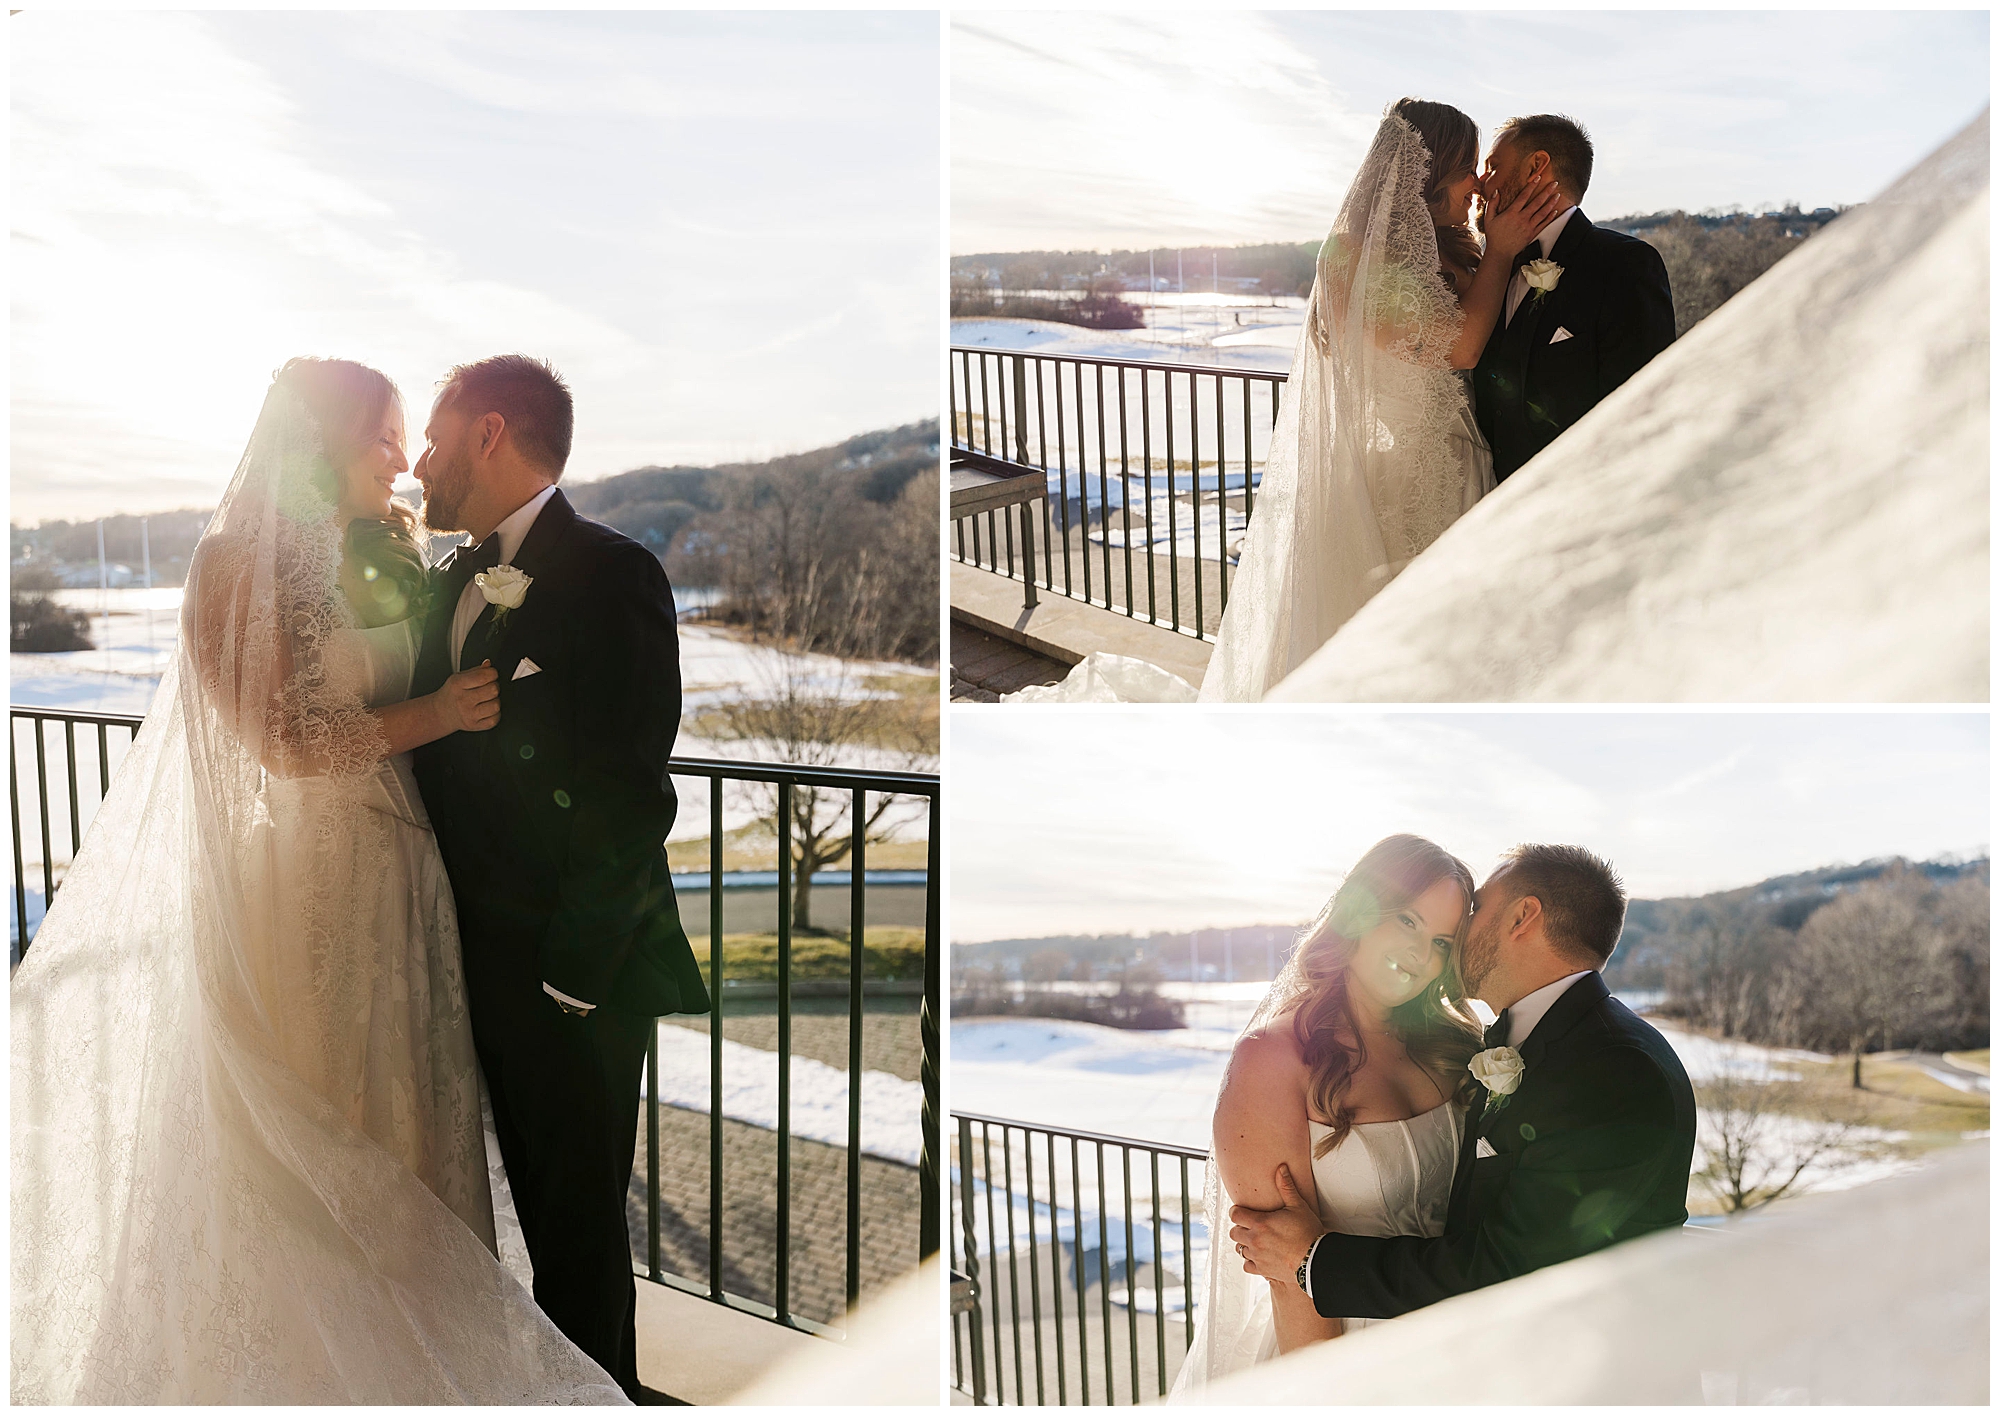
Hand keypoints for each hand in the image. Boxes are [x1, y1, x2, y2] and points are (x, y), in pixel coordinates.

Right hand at [434, 661, 499, 732]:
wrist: (441, 713)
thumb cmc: (452, 694)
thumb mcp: (458, 677)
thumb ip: (476, 670)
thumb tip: (488, 664)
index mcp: (458, 685)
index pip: (483, 676)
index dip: (492, 673)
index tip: (491, 674)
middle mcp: (463, 700)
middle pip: (493, 690)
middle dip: (494, 686)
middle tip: (488, 687)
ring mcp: (469, 715)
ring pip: (496, 705)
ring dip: (495, 701)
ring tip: (487, 699)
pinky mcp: (474, 726)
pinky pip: (495, 719)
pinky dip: (495, 714)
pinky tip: (486, 709)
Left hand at [1228, 1163, 1327, 1285]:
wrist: (1316, 1259)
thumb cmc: (1308, 1232)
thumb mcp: (1298, 1206)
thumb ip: (1286, 1187)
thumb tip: (1281, 1169)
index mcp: (1259, 1223)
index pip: (1234, 1214)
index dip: (1237, 1211)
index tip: (1244, 1211)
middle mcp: (1254, 1240)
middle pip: (1233, 1232)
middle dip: (1240, 1227)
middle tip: (1252, 1225)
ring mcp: (1257, 1256)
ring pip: (1239, 1249)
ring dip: (1245, 1243)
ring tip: (1257, 1240)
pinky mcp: (1263, 1270)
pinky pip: (1247, 1265)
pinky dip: (1251, 1261)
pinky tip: (1259, 1256)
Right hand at [1479, 174, 1565, 263]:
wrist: (1500, 253)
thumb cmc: (1494, 236)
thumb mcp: (1488, 219)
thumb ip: (1492, 204)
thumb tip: (1496, 191)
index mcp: (1511, 213)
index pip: (1523, 196)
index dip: (1531, 186)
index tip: (1538, 178)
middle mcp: (1522, 219)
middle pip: (1537, 202)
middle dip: (1547, 192)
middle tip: (1554, 184)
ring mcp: (1529, 227)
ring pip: (1543, 212)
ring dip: (1551, 203)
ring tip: (1558, 195)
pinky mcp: (1532, 234)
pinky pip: (1543, 224)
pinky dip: (1550, 217)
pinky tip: (1555, 211)